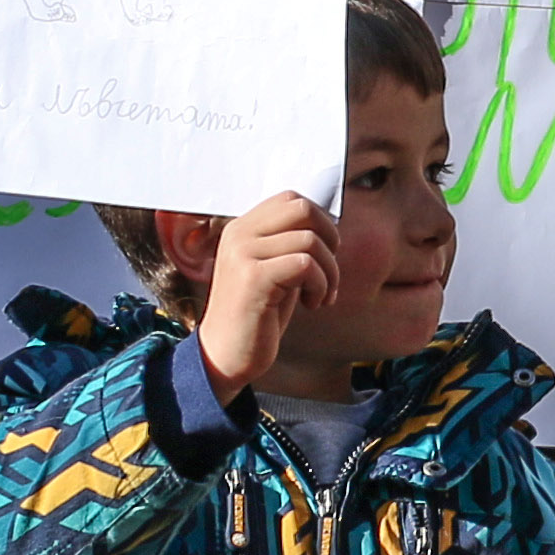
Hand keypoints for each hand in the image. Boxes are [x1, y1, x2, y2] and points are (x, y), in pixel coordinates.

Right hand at [195, 189, 342, 400]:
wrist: (224, 356)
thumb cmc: (255, 316)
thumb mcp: (274, 270)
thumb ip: (291, 244)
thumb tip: (330, 226)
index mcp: (242, 228)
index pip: (291, 199)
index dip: (320, 222)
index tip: (324, 255)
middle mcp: (239, 234)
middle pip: (302, 209)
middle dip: (329, 238)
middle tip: (328, 271)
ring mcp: (243, 253)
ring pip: (310, 240)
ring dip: (328, 272)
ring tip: (319, 297)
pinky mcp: (252, 277)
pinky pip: (305, 264)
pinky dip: (320, 285)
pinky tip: (312, 304)